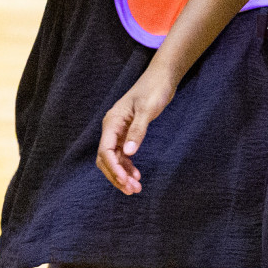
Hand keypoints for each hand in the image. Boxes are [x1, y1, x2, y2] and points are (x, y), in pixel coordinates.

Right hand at [97, 65, 180, 194]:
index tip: (125, 182)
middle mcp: (112, 128)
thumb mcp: (148, 110)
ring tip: (135, 188)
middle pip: (106, 159)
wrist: (162, 77)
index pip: (105, 151)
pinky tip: (136, 175)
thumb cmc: (155, 90)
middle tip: (132, 190)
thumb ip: (138, 131)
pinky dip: (127, 166)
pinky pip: (122, 154)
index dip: (113, 169)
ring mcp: (119, 131)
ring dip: (122, 174)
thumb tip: (128, 153)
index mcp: (112, 122)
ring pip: (114, 159)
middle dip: (116, 176)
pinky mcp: (127, 132)